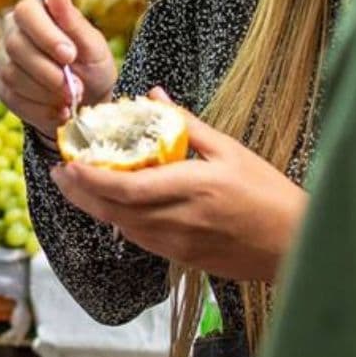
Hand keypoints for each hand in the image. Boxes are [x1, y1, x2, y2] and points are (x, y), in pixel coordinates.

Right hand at [0, 0, 116, 138]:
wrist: (88, 100)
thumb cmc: (91, 65)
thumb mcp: (91, 44)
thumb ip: (72, 20)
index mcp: (33, 14)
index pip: (26, 12)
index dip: (46, 34)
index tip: (70, 55)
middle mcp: (11, 34)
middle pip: (16, 46)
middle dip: (49, 72)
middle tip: (76, 88)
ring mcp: (3, 62)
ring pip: (13, 75)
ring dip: (47, 93)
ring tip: (71, 99)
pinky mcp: (3, 89)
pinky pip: (13, 99)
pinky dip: (40, 110)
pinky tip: (59, 112)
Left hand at [49, 90, 307, 281]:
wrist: (295, 245)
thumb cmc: (267, 193)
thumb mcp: (231, 150)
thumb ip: (187, 125)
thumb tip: (153, 97)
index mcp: (191, 186)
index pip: (126, 187)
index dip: (91, 178)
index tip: (69, 163)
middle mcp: (178, 219)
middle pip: (114, 210)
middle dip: (79, 193)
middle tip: (61, 171)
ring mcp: (178, 244)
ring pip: (122, 227)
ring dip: (96, 207)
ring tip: (78, 184)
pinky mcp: (180, 258)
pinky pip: (139, 238)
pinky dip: (120, 219)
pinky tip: (113, 204)